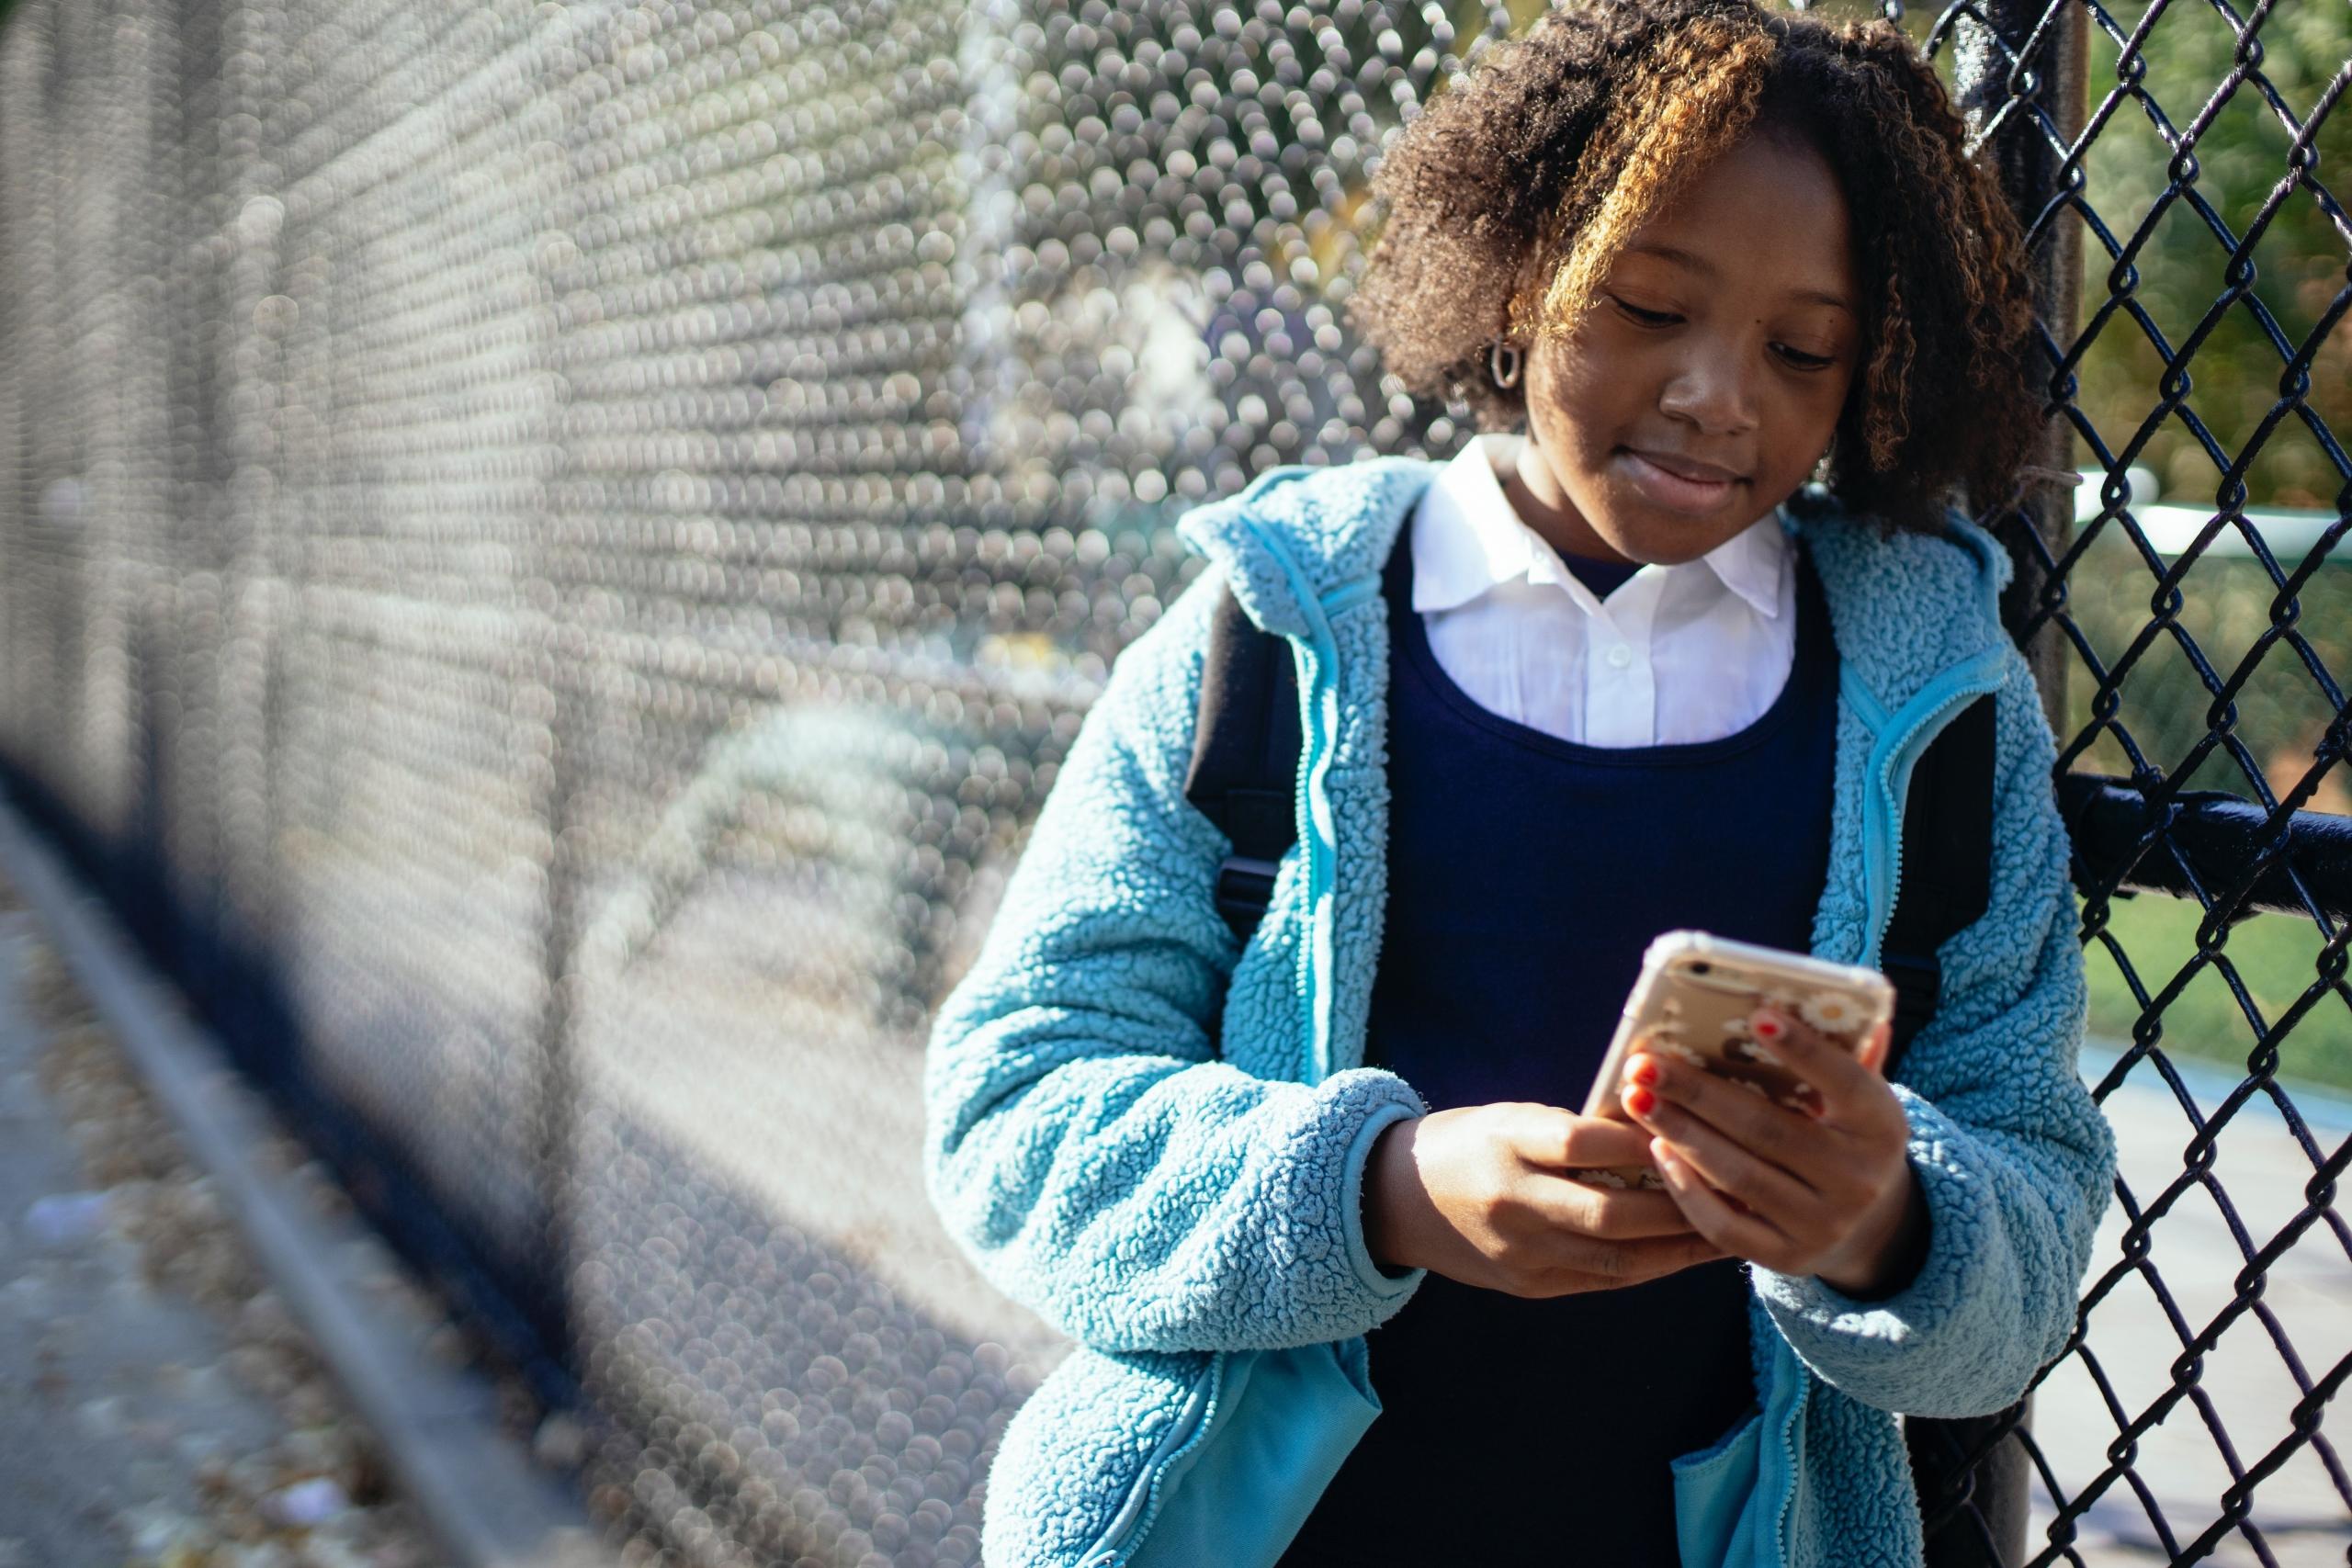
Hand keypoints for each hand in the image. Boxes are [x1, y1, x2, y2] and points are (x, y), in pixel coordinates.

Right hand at [1363, 1102, 1729, 1297]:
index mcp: (1506, 1144)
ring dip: (1680, 1245)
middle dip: (1680, 1203)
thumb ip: (1573, 1128)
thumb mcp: (1511, 1116)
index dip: (1642, 1138)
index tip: (1692, 1128)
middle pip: (1611, 1211)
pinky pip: (1604, 1279)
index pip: (1584, 1142)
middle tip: (1735, 1187)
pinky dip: (1651, 1266)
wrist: (1397, 1200)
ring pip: (1617, 1256)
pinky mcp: (1528, 1285)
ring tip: (1731, 1227)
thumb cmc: (1470, 1142)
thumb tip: (1655, 1129)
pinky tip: (1688, 1253)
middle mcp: (1513, 1202)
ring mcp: (1521, 1252)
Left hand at [1619, 1011, 1927, 1297]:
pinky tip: (1656, 1151)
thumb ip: (1847, 1053)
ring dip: (1680, 1135)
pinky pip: (1726, 1226)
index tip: (1758, 1016)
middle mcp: (1857, 1179)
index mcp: (1881, 1126)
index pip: (1844, 1082)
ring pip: (1739, 1177)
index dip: (1804, 1050)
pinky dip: (1687, 1190)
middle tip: (1645, 1064)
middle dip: (1698, 1094)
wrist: (1870, 1226)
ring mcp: (1823, 1224)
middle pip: (1768, 1130)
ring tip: (1637, 1099)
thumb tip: (1832, 995)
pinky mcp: (1787, 1258)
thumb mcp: (1860, 1099)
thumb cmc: (1846, 1136)